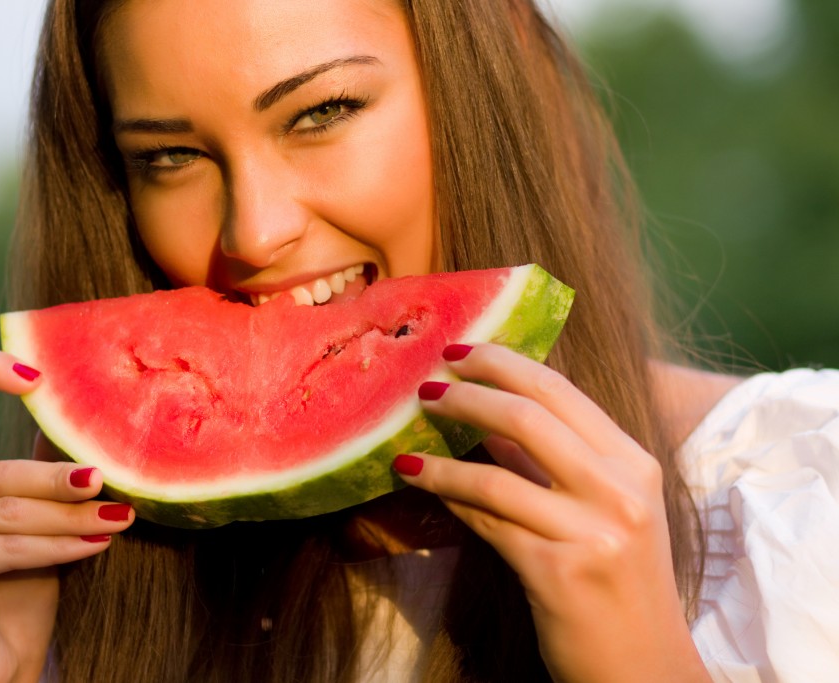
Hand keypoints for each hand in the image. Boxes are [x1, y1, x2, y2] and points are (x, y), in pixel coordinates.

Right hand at [0, 351, 134, 682]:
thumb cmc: (19, 598)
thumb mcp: (39, 526)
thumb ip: (47, 480)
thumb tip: (97, 428)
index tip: (40, 374)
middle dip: (62, 481)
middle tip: (115, 483)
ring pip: (9, 510)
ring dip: (72, 519)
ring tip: (119, 520)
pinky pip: (5, 545)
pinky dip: (56, 547)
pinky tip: (95, 547)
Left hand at [393, 343, 709, 682]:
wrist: (645, 668)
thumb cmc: (620, 584)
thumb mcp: (608, 510)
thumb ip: (554, 462)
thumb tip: (488, 417)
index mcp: (635, 463)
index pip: (559, 390)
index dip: (503, 363)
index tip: (459, 352)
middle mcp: (621, 491)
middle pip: (527, 416)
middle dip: (466, 395)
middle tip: (425, 388)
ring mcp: (593, 532)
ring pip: (495, 474)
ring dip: (440, 457)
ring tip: (406, 445)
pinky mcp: (558, 573)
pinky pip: (486, 522)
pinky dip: (450, 499)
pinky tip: (423, 486)